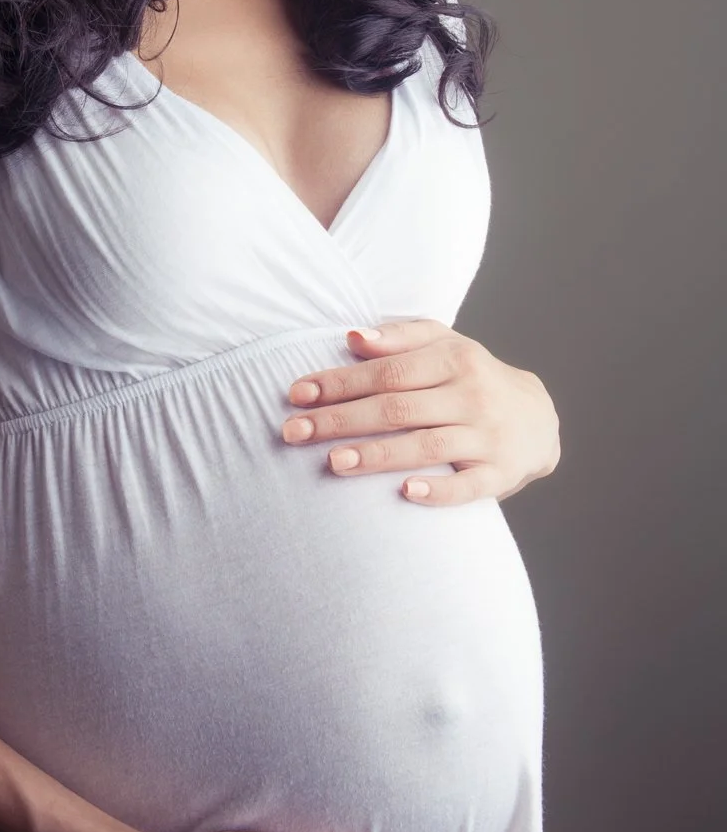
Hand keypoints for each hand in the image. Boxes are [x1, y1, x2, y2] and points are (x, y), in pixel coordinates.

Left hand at [281, 318, 560, 506]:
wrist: (538, 418)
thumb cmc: (472, 378)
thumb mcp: (445, 345)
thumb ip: (399, 338)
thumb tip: (353, 337)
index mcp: (455, 360)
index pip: (387, 372)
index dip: (339, 383)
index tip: (296, 395)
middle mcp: (472, 396)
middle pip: (397, 408)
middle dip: (340, 420)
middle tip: (293, 432)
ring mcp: (487, 437)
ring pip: (426, 446)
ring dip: (377, 455)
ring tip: (332, 461)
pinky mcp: (500, 474)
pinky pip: (469, 487)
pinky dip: (438, 491)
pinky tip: (405, 494)